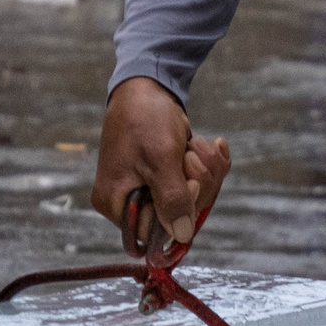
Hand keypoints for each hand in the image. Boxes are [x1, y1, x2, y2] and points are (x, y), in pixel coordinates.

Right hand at [94, 77, 230, 253]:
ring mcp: (150, 191)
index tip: (190, 181)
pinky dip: (209, 164)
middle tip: (190, 155)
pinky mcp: (168, 179)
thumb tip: (181, 236)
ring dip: (205, 170)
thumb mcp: (160, 160)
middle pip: (178, 218)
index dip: (179, 211)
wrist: (148, 88)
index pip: (154, 232)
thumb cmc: (145, 120)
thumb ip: (172, 200)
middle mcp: (129, 203)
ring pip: (193, 201)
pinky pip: (198, 185)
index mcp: (115, 204)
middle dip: (196, 183)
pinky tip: (210, 145)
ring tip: (194, 145)